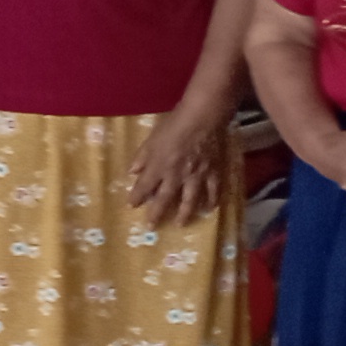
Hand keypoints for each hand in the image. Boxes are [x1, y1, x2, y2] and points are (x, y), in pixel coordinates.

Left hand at [124, 107, 227, 226]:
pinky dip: (211, 201)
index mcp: (158, 167)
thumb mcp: (151, 139)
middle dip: (156, 214)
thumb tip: (132, 172)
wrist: (203, 118)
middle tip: (151, 227)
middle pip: (165, 199)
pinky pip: (213, 190)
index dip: (137, 198)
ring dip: (184, 214)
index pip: (144, 187)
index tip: (132, 206)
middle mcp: (176, 176)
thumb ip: (142, 157)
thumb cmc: (173, 125)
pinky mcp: (213, 171)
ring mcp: (196, 176)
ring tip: (180, 224)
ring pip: (190, 200)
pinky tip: (209, 209)